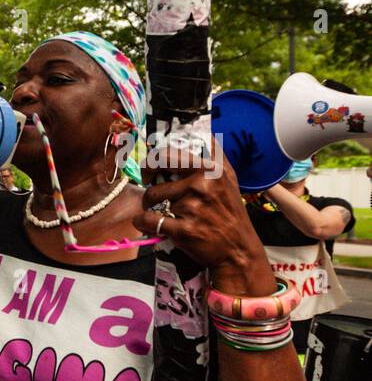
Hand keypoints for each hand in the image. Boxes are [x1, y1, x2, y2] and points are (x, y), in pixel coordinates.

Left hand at [133, 143, 273, 294]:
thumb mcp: (229, 178)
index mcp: (212, 168)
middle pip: (156, 167)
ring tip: (160, 210)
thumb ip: (215, 155)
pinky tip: (147, 223)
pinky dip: (142, 222)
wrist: (238, 248)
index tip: (151, 166)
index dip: (154, 157)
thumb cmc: (229, 211)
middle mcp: (203, 183)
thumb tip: (204, 132)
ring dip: (149, 204)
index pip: (170, 151)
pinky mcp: (183, 229)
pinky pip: (148, 220)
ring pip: (151, 196)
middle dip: (146, 174)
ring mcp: (193, 206)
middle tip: (147, 182)